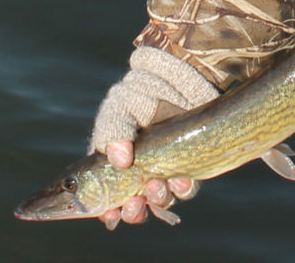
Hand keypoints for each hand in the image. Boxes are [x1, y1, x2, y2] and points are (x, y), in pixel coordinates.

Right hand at [88, 47, 217, 227]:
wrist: (176, 80)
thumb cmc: (139, 94)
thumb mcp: (118, 108)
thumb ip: (113, 131)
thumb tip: (119, 160)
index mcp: (113, 164)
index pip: (107, 197)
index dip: (108, 211)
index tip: (110, 214)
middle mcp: (138, 173)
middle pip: (134, 205)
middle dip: (134, 211)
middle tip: (133, 206)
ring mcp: (163, 171)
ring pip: (160, 199)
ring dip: (157, 200)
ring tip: (156, 187)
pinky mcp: (187, 166)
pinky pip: (185, 187)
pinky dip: (182, 189)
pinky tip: (180, 180)